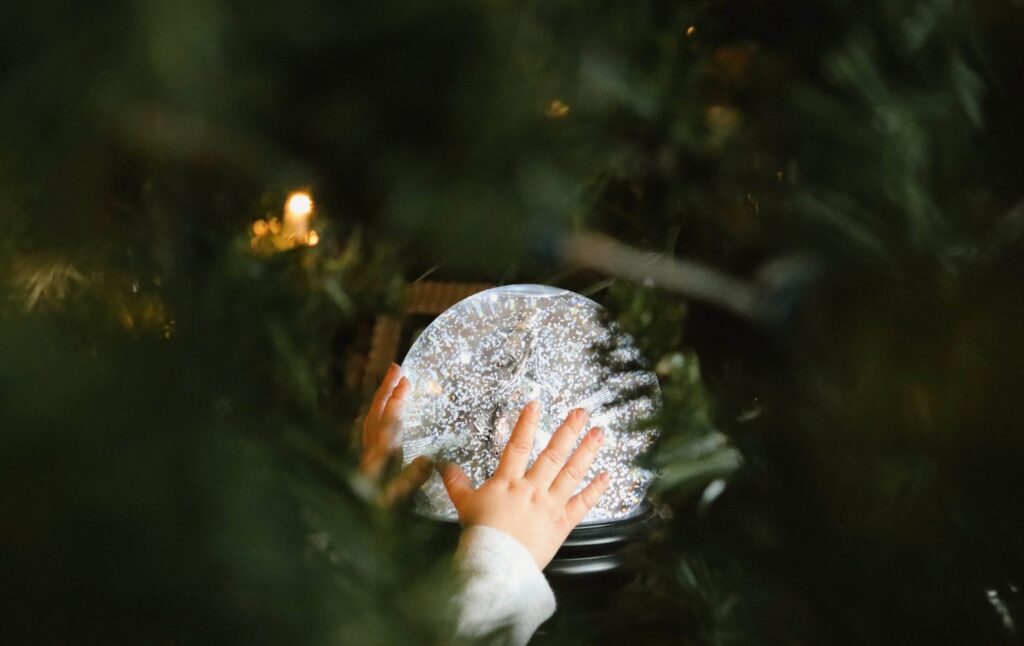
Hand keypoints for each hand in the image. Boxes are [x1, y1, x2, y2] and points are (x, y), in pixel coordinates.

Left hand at [359, 363, 431, 504]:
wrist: (352, 519)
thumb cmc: (376, 510)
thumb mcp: (396, 497)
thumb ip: (411, 479)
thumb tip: (428, 459)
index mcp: (378, 455)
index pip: (387, 421)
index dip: (396, 401)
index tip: (405, 382)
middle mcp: (370, 448)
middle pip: (376, 412)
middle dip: (386, 389)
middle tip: (397, 368)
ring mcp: (367, 451)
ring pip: (372, 416)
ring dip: (382, 397)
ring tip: (392, 381)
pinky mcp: (367, 457)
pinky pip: (372, 426)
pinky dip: (379, 411)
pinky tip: (385, 410)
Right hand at [440, 401, 609, 568]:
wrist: (497, 563)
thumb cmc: (481, 535)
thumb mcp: (464, 505)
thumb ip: (457, 483)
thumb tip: (446, 466)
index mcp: (508, 482)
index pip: (518, 446)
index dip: (527, 424)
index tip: (536, 404)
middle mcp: (532, 488)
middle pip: (553, 454)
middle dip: (568, 431)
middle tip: (582, 412)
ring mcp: (550, 504)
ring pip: (571, 473)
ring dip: (586, 452)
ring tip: (599, 433)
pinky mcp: (562, 523)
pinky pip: (582, 504)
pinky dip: (595, 490)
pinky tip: (607, 476)